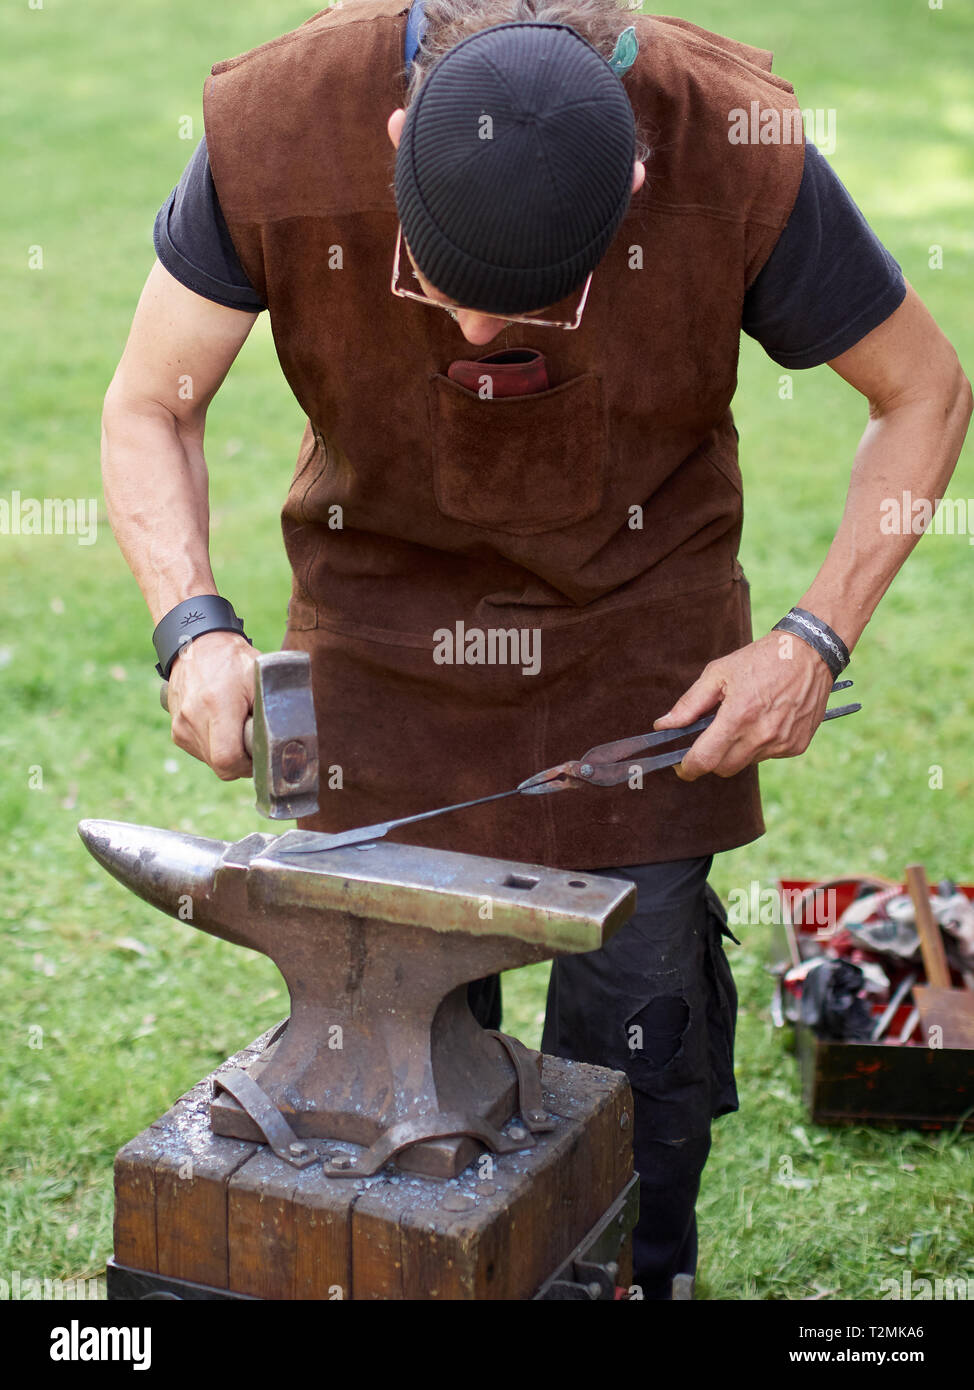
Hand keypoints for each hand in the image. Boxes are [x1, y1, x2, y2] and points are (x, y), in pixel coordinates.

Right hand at [166, 631, 260, 779]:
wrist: (198, 645)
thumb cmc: (234, 660)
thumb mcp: (261, 677)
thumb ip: (271, 709)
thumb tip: (288, 738)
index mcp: (216, 705)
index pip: (228, 759)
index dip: (247, 765)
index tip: (258, 754)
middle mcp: (192, 718)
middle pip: (221, 765)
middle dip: (241, 762)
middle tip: (252, 741)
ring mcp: (181, 725)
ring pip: (210, 761)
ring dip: (228, 754)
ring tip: (236, 728)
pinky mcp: (176, 730)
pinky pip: (200, 752)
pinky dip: (215, 747)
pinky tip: (222, 727)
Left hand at [653, 633, 836, 780]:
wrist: (809, 653)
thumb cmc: (760, 659)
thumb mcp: (718, 673)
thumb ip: (689, 704)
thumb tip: (663, 725)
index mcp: (738, 717)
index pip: (705, 760)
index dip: (688, 768)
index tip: (681, 766)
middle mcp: (761, 735)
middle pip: (723, 768)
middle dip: (711, 758)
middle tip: (709, 738)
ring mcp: (781, 743)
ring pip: (746, 763)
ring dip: (736, 750)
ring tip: (743, 719)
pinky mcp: (796, 745)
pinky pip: (768, 755)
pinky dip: (759, 745)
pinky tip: (765, 720)